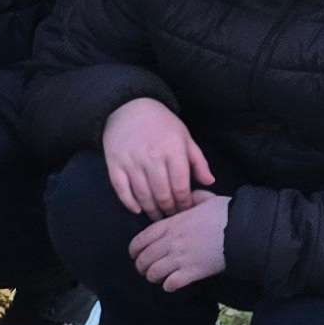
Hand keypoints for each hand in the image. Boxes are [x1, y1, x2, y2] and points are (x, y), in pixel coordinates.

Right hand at [102, 99, 213, 217]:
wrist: (128, 108)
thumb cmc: (161, 124)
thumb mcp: (185, 137)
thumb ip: (198, 161)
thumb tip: (209, 182)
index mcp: (173, 150)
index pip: (180, 186)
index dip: (184, 203)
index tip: (186, 210)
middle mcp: (152, 157)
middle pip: (162, 194)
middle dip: (169, 210)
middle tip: (172, 216)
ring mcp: (131, 162)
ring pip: (143, 195)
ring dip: (151, 210)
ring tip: (157, 216)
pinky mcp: (114, 164)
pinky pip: (121, 190)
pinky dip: (129, 203)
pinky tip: (137, 209)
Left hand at [128, 194, 232, 291]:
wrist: (244, 229)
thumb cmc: (227, 213)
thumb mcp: (206, 199)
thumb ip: (192, 198)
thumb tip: (189, 196)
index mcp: (171, 224)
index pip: (140, 240)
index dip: (134, 250)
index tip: (135, 254)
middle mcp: (171, 242)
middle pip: (144, 259)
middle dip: (141, 266)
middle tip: (145, 270)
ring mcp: (180, 258)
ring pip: (153, 273)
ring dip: (153, 277)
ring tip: (158, 278)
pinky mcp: (192, 272)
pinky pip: (170, 284)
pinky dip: (168, 286)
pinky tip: (172, 283)